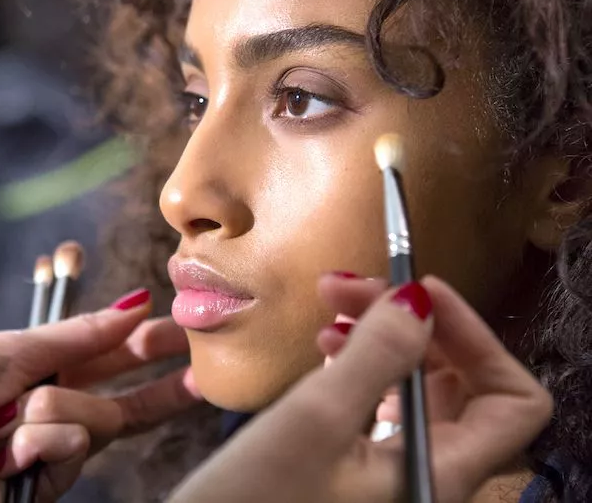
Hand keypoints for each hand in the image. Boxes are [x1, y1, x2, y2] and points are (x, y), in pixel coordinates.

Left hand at [0, 290, 200, 502]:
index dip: (137, 341)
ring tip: (8, 420)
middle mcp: (46, 414)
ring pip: (95, 418)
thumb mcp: (5, 348)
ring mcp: (45, 454)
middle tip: (198, 364)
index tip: (174, 325)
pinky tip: (8, 452)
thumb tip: (133, 306)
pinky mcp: (43, 487)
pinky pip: (70, 447)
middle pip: (119, 396)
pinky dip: (40, 440)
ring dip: (55, 409)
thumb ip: (76, 334)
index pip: (100, 355)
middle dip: (158, 379)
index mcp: (33, 373)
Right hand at [168, 276, 551, 502]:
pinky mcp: (360, 465)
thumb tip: (419, 299)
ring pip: (418, 386)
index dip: (477, 337)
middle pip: (461, 382)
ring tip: (333, 307)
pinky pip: (383, 400)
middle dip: (414, 322)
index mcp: (440, 472)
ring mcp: (395, 471)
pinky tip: (327, 345)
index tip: (418, 292)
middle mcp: (429, 473)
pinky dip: (363, 362)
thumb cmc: (255, 501)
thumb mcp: (316, 420)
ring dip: (384, 335)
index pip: (512, 401)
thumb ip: (377, 356)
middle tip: (353, 286)